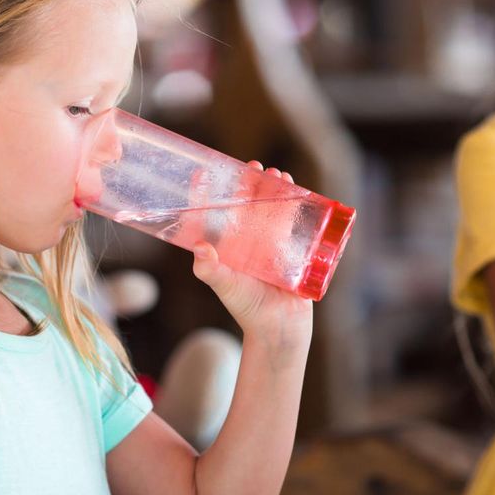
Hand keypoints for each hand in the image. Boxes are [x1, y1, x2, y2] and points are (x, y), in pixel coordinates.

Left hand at [191, 165, 312, 344]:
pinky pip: (292, 219)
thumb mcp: (224, 285)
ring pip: (270, 206)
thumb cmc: (247, 307)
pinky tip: (294, 188)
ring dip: (273, 187)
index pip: (213, 213)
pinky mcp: (291, 247)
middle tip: (253, 168)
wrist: (279, 327)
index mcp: (226, 245)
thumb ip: (209, 269)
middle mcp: (246, 240)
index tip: (204, 172)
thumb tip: (199, 247)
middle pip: (245, 202)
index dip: (208, 192)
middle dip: (249, 182)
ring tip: (275, 174)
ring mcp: (269, 242)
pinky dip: (294, 201)